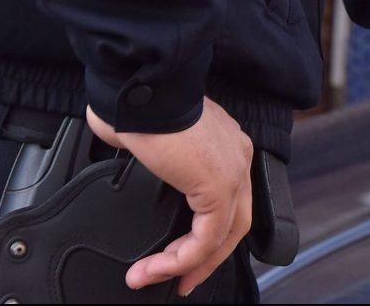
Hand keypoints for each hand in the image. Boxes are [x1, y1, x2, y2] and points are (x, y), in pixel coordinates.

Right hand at [86, 99, 253, 295]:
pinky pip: (205, 239)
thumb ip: (153, 159)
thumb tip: (132, 169)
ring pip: (221, 238)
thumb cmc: (138, 103)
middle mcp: (237, 157)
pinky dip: (180, 260)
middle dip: (203, 259)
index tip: (180, 257)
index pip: (229, 202)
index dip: (207, 236)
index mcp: (225, 144)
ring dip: (185, 265)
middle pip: (233, 225)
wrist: (141, 88)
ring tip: (150, 277)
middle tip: (178, 281)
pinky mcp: (219, 186)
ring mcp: (233, 171)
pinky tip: (153, 268)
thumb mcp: (152, 140)